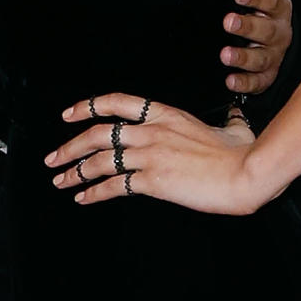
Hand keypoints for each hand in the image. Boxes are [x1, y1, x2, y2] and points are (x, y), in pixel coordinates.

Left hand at [45, 94, 268, 216]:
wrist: (246, 172)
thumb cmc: (243, 153)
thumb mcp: (233, 127)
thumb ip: (227, 122)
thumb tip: (234, 120)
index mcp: (166, 115)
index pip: (117, 102)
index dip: (88, 107)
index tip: (69, 114)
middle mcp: (152, 131)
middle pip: (98, 134)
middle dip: (70, 146)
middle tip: (54, 157)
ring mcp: (150, 155)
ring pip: (100, 160)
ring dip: (75, 171)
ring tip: (61, 180)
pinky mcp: (153, 181)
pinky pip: (114, 185)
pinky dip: (95, 192)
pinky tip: (84, 197)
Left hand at [222, 0, 292, 94]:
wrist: (272, 39)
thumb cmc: (263, 6)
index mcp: (278, 6)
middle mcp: (279, 31)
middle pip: (266, 29)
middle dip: (247, 26)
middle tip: (227, 22)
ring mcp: (274, 55)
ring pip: (262, 57)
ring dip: (243, 56)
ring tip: (225, 54)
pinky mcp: (267, 75)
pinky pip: (258, 82)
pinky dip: (244, 83)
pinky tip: (229, 80)